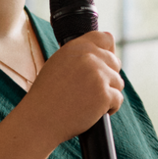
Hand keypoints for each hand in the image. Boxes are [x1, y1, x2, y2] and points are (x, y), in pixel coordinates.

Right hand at [15, 30, 123, 145]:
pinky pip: (118, 99)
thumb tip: (107, 53)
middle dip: (108, 77)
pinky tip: (95, 113)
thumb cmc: (47, 96)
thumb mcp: (58, 64)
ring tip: (90, 103)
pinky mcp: (104, 94)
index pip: (106, 38)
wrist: (39, 120)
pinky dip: (110, 109)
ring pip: (118, 82)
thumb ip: (79, 55)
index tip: (104, 65)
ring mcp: (98, 75)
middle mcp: (88, 57)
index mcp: (77, 47)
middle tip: (91, 91)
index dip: (109, 52)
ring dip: (109, 94)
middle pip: (115, 63)